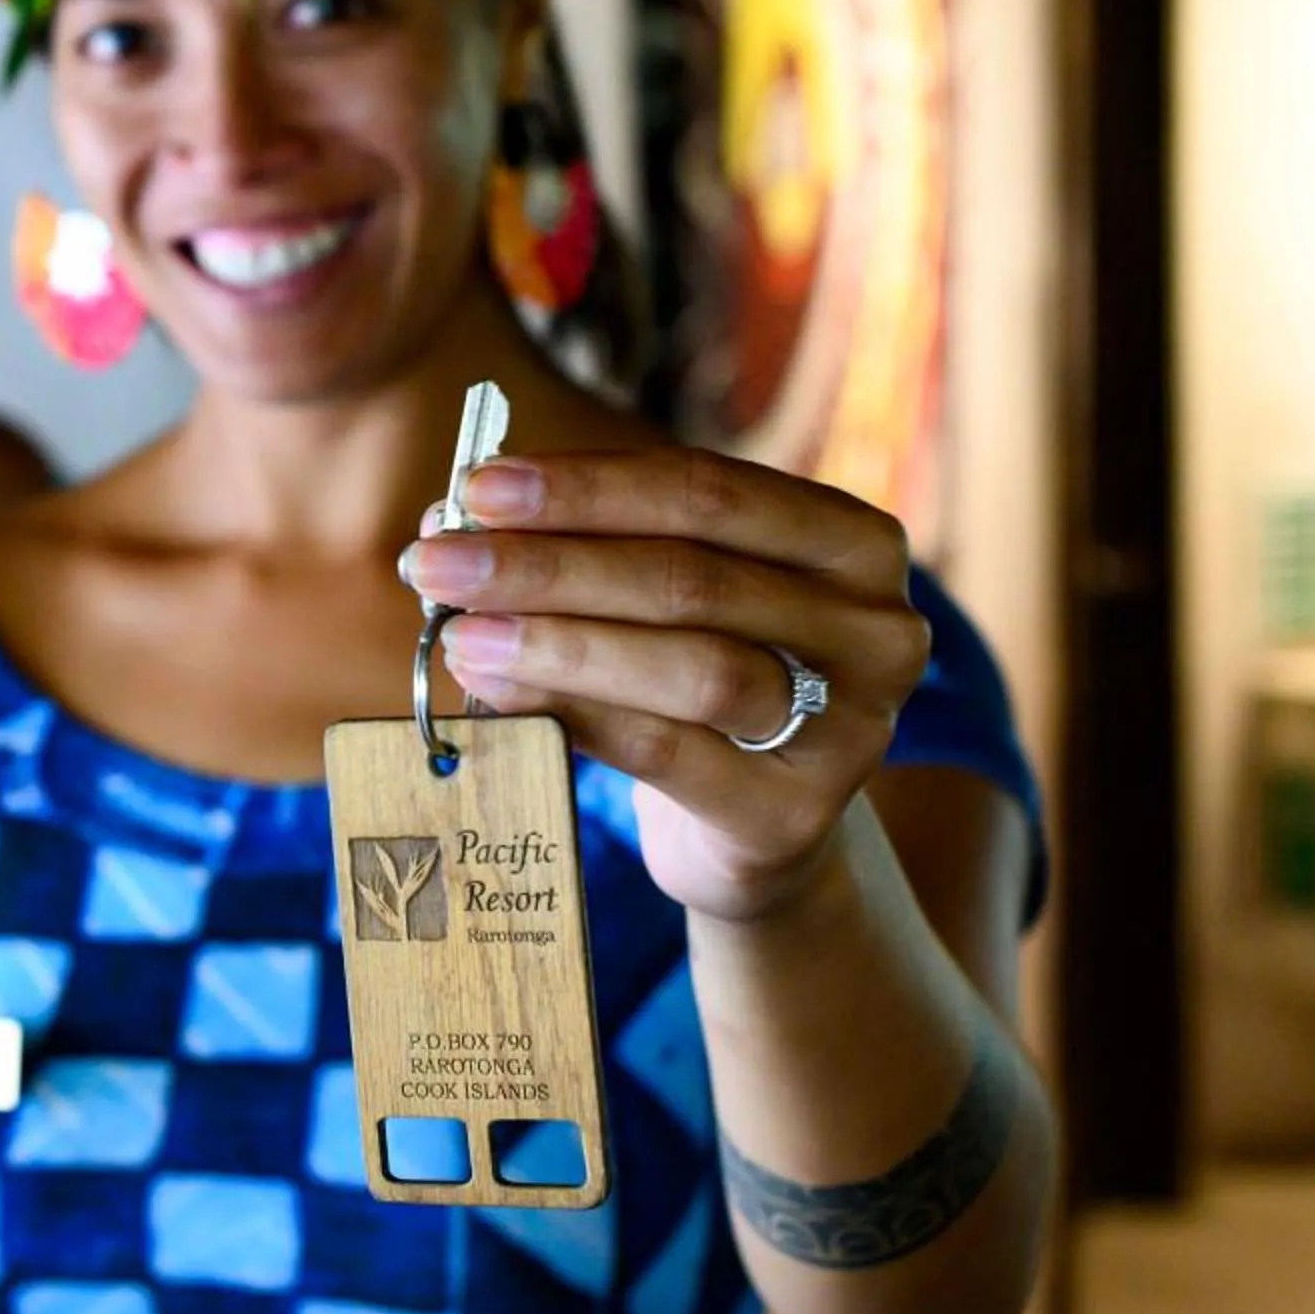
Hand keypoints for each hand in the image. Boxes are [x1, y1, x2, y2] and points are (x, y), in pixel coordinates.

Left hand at [399, 448, 930, 922]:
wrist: (756, 826)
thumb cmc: (700, 674)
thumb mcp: (668, 598)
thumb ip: (588, 548)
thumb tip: (450, 517)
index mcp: (851, 542)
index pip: (706, 492)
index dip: (585, 487)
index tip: (478, 487)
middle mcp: (876, 627)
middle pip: (689, 579)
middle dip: (547, 566)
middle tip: (438, 561)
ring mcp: (851, 726)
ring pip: (689, 668)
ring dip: (556, 645)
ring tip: (458, 636)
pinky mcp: (798, 812)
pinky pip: (669, 752)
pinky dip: (574, 716)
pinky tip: (497, 695)